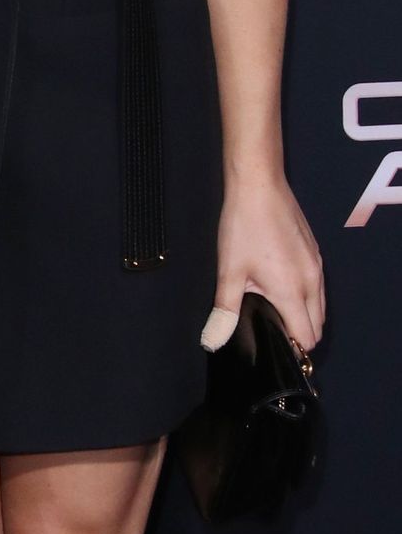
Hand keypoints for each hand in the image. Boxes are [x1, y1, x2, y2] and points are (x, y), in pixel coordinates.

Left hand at [202, 174, 324, 353]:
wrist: (259, 185)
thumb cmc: (243, 227)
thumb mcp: (229, 270)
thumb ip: (225, 311)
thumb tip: (213, 342)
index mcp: (293, 292)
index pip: (307, 338)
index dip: (292, 349)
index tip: (273, 347)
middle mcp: (313, 282)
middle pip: (317, 326)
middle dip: (299, 334)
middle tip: (270, 329)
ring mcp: (317, 266)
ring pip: (319, 306)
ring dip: (304, 315)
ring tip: (274, 308)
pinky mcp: (316, 253)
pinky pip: (318, 286)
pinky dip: (306, 296)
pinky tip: (281, 285)